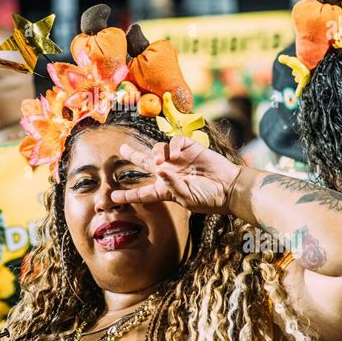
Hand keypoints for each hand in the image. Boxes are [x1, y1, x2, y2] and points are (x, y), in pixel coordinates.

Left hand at [110, 136, 241, 213]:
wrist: (229, 187)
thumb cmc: (208, 198)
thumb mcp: (187, 198)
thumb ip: (171, 185)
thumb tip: (159, 170)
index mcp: (165, 189)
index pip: (143, 192)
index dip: (128, 195)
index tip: (112, 197)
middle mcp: (169, 172)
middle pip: (145, 163)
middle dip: (133, 155)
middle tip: (122, 149)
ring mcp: (178, 159)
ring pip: (157, 150)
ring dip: (155, 153)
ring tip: (161, 160)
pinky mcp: (189, 148)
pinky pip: (175, 142)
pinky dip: (173, 145)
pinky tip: (178, 153)